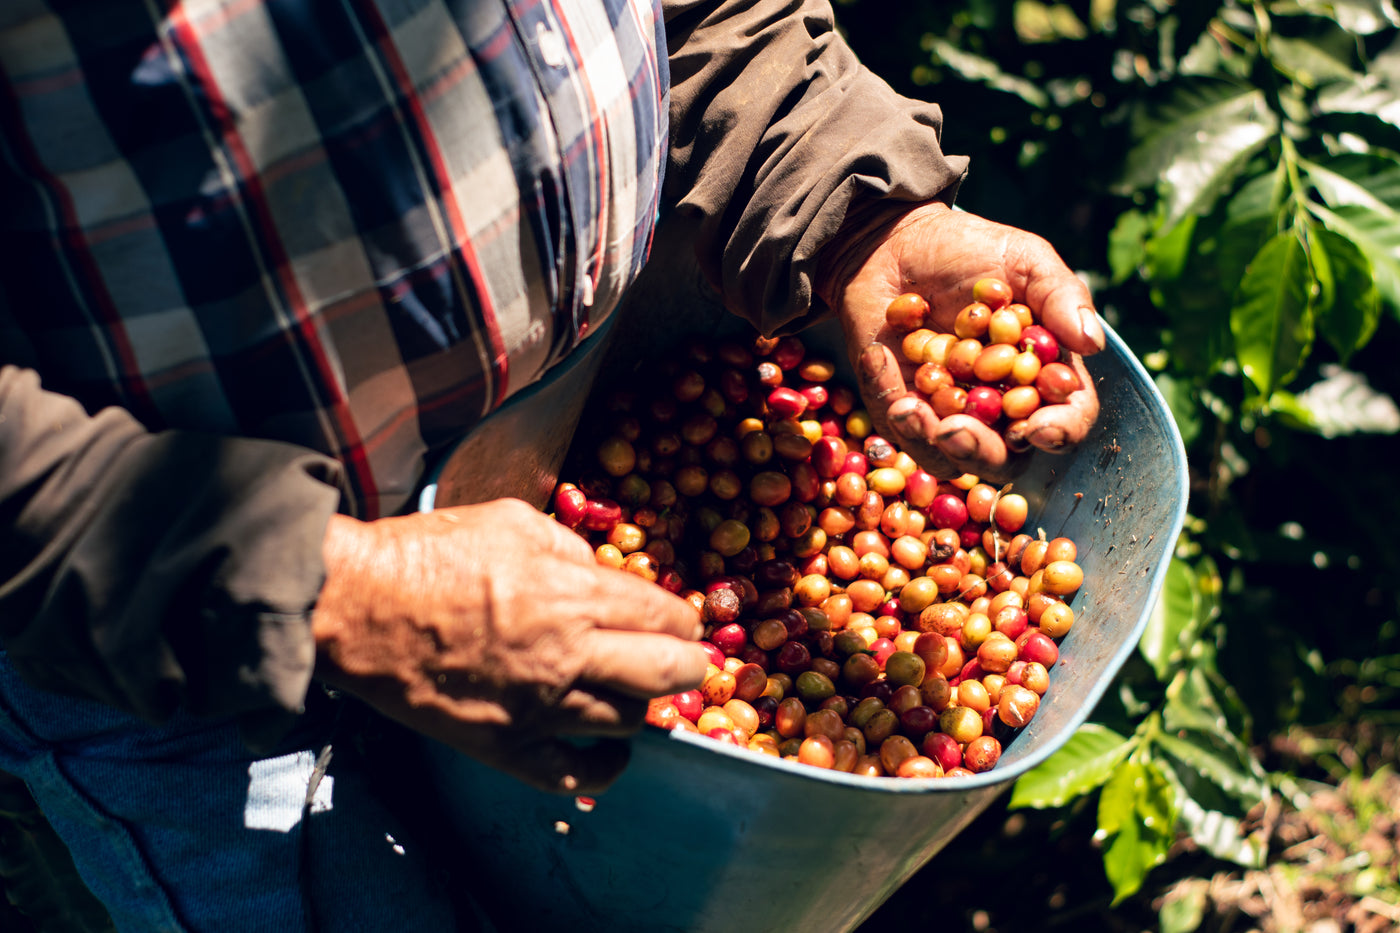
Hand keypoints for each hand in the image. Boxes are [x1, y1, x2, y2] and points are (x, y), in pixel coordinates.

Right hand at [311, 499, 707, 794]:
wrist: (357, 606)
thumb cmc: (429, 553)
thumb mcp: (512, 522)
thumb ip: (569, 548)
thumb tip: (603, 575)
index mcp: (573, 593)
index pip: (663, 616)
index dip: (684, 621)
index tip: (683, 624)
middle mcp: (567, 654)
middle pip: (665, 673)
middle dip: (688, 667)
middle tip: (686, 663)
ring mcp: (538, 707)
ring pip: (627, 721)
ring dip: (642, 706)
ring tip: (636, 694)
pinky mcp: (505, 745)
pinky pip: (576, 774)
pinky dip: (606, 766)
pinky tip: (614, 751)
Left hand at [821, 201, 1102, 480]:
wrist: (894, 243)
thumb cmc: (968, 250)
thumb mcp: (1023, 260)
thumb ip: (1061, 296)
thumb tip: (1092, 343)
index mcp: (1042, 375)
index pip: (1067, 419)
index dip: (1059, 431)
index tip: (1036, 426)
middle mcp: (1000, 406)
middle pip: (1005, 459)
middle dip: (981, 451)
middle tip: (955, 430)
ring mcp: (948, 414)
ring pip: (947, 458)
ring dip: (927, 438)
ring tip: (907, 405)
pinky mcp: (900, 410)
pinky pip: (897, 428)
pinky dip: (888, 398)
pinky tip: (880, 356)